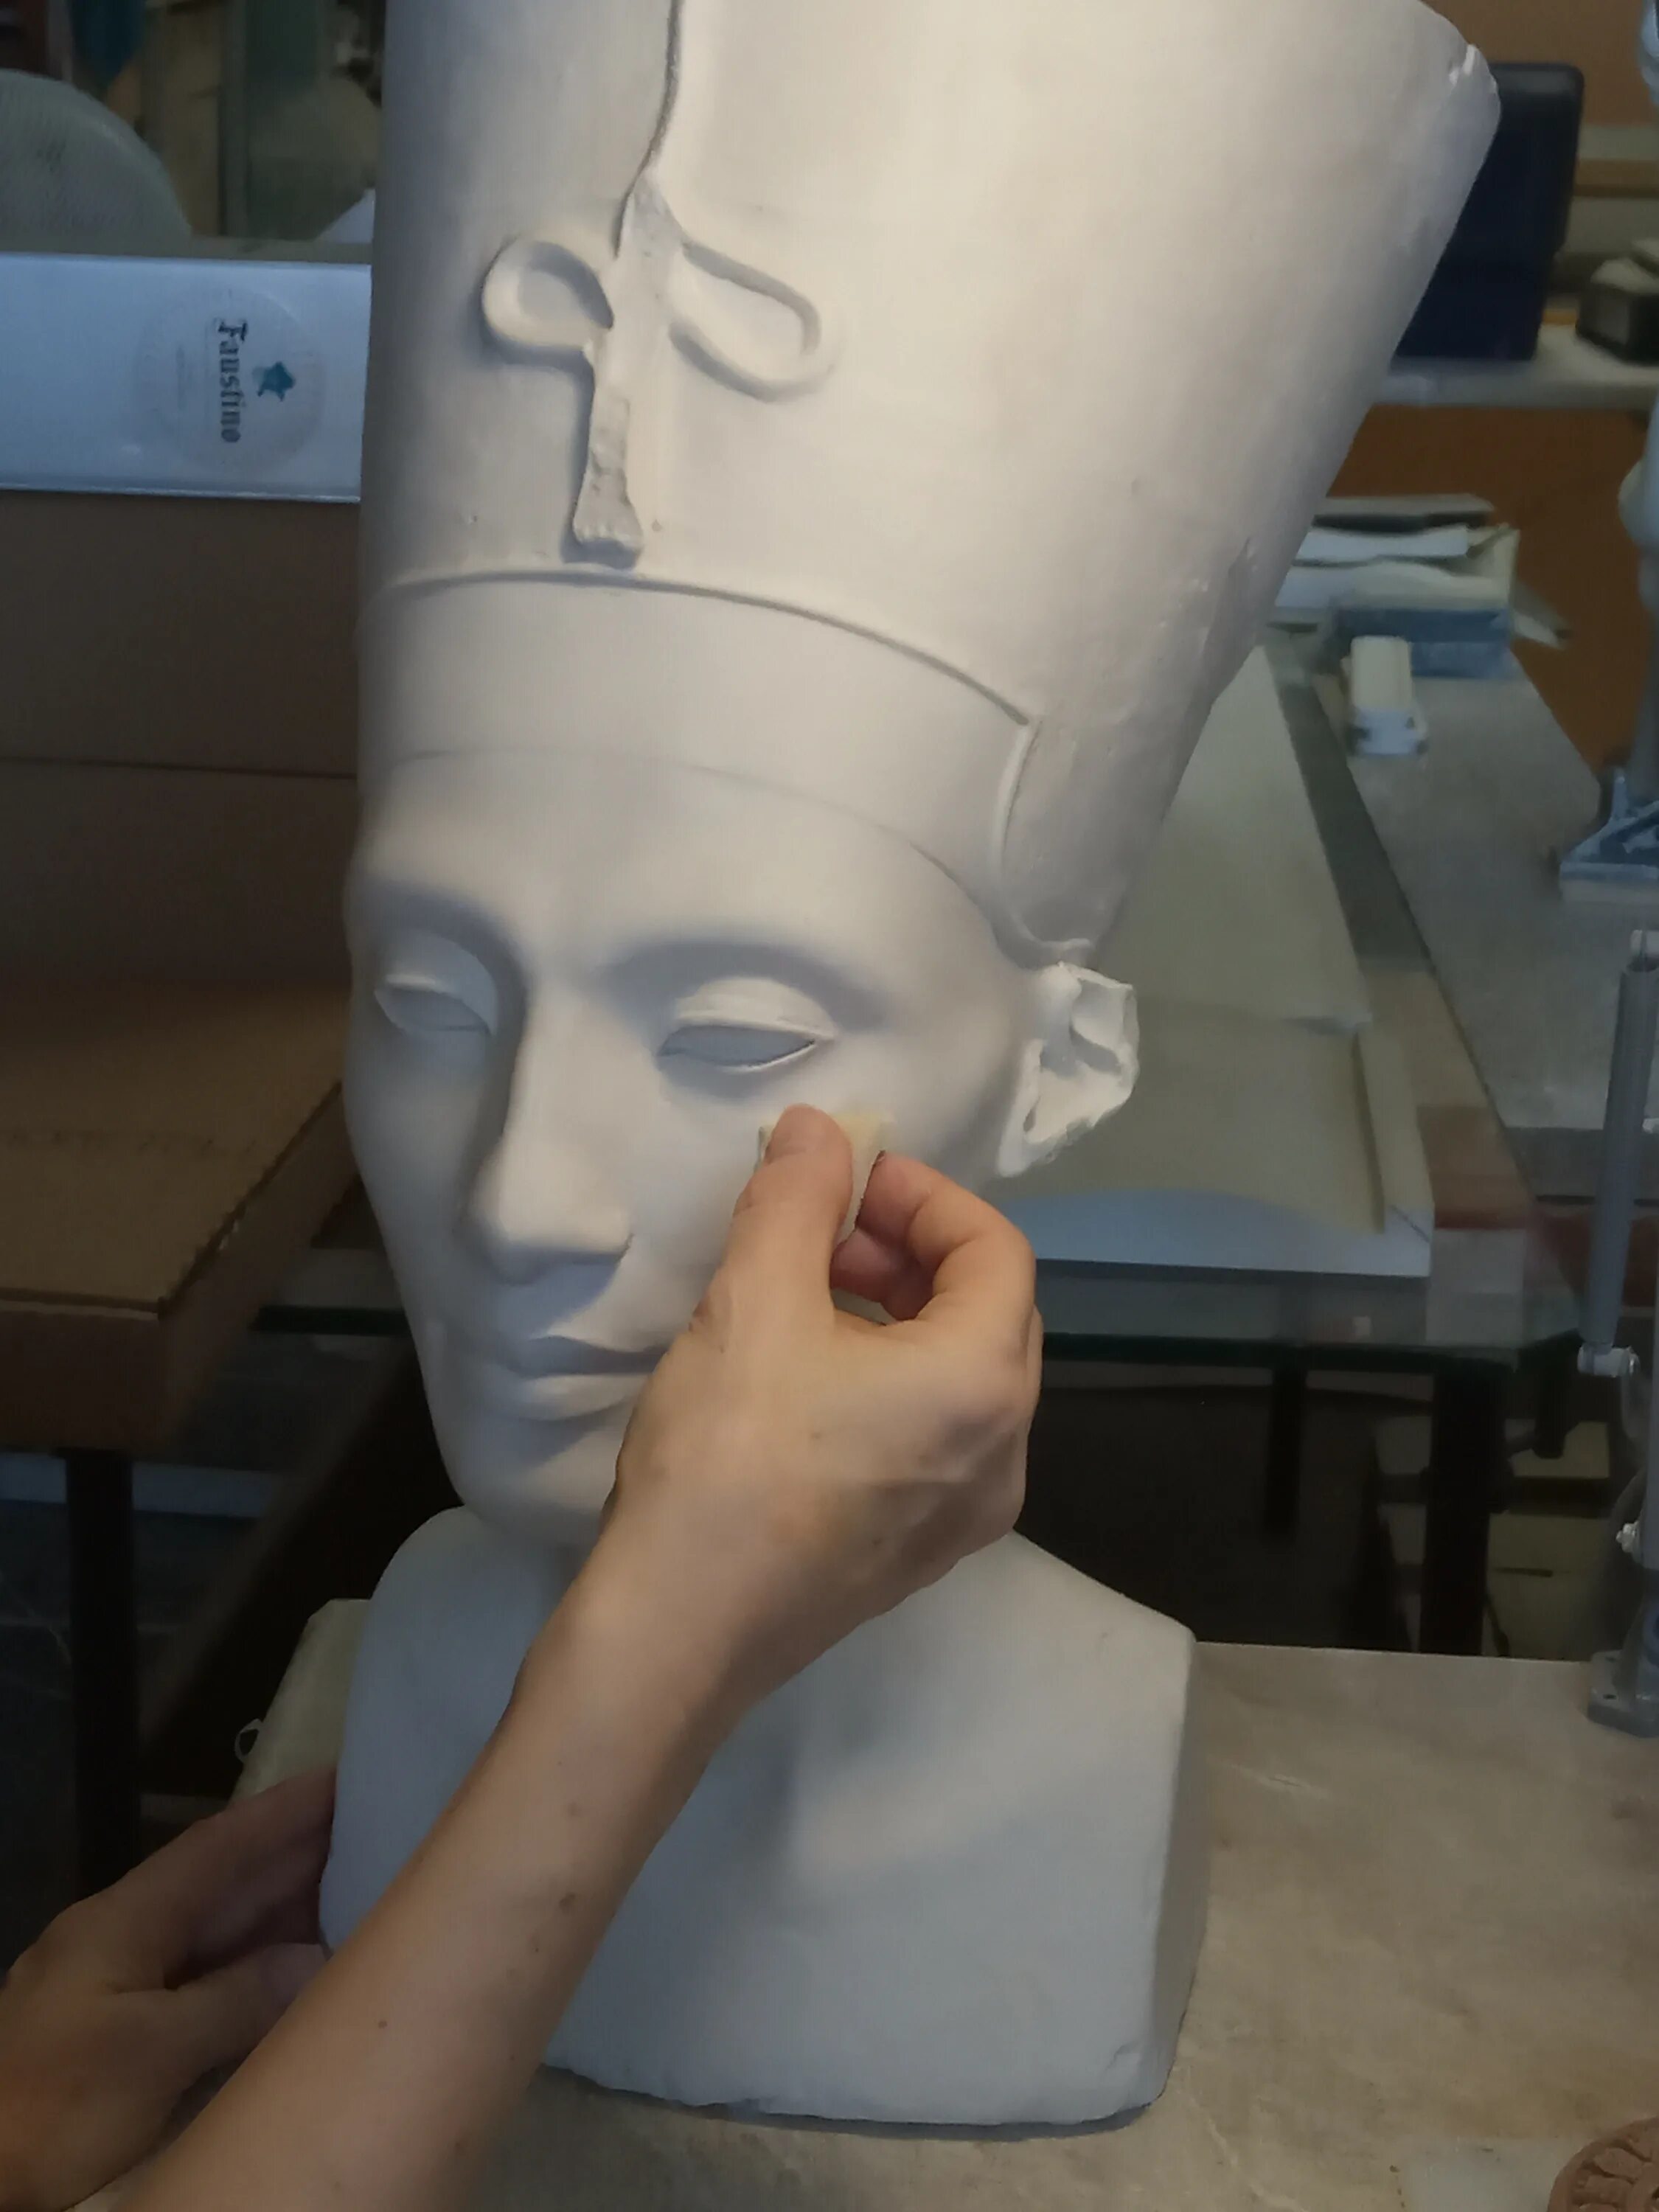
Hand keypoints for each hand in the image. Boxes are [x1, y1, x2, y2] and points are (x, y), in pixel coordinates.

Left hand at [0, 1770, 332, 2210]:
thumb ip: (237, 1999)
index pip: (215, 1847)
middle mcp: (118, 1939)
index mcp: (121, 1921)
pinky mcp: (112, 2034)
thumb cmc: (56, 2101)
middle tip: (375, 1827)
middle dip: (293, 1856)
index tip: (342, 1776)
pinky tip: (292, 1971)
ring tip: (356, 1888)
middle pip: (217, 1886)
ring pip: (209, 1935)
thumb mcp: (152, 2052)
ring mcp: (112, 1986)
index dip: (281, 1811)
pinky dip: (250, 1966)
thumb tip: (314, 1959)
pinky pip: (197, 1979)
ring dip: (278, 1912)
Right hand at [589, 1106, 1040, 1714]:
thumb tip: (818, 1130)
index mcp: (984, 1384)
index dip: (922, 1196)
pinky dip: (889, 1383)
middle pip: (989, 1311)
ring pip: (960, 1377)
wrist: (677, 1633)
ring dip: (896, 1315)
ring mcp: (968, 1514)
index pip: (995, 1248)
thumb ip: (795, 1199)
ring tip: (800, 1299)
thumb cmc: (726, 1457)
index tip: (842, 1182)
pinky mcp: (919, 1553)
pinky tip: (803, 1382)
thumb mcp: (752, 1302)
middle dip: (909, 1252)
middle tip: (818, 1238)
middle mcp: (1005, 1452)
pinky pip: (934, 1437)